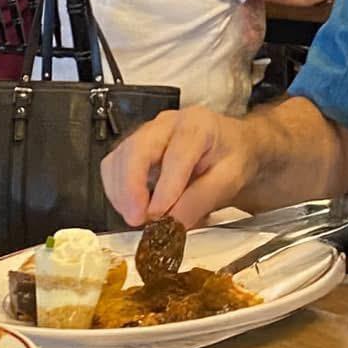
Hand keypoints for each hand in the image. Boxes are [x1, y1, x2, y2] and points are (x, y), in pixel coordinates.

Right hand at [101, 105, 254, 228]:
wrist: (233, 144)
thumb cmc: (233, 158)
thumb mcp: (231, 179)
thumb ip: (202, 199)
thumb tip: (172, 223)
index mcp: (197, 126)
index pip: (176, 155)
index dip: (165, 187)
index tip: (158, 215)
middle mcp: (167, 124)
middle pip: (137, 149)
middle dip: (131, 187)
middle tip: (137, 219)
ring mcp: (147, 133)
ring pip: (119, 157)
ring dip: (120, 192)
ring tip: (136, 218)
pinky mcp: (135, 147)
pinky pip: (114, 165)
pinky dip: (117, 190)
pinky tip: (131, 208)